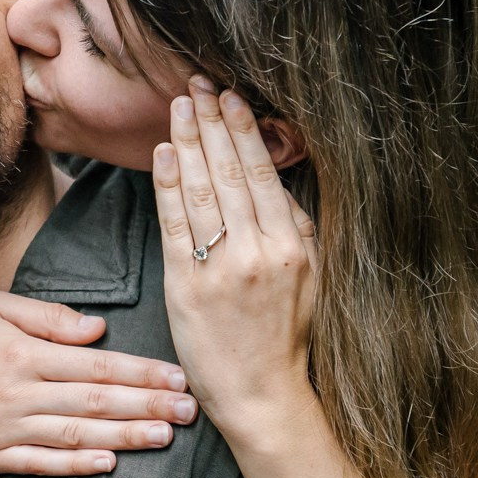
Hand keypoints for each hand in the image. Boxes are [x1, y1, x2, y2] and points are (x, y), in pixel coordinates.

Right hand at [0, 290, 198, 475]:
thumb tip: (100, 331)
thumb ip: (51, 318)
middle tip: (190, 412)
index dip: (141, 374)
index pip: (97, 365)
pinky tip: (108, 465)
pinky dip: (75, 466)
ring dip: (124, 438)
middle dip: (147, 407)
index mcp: (23, 352)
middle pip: (95, 403)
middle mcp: (17, 392)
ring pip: (75, 436)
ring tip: (163, 438)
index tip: (178, 379)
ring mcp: (2, 429)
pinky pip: (39, 464)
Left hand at [151, 78, 320, 437]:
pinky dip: (168, 185)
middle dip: (212, 122)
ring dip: (188, 142)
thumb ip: (300, 228)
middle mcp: (260, 251)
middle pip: (230, 173)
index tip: (231, 97)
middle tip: (197, 83)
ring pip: (202, 190)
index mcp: (294, 245)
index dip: (244, 131)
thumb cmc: (287, 337)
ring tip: (178, 106)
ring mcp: (222, 268)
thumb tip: (281, 180)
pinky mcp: (187, 285)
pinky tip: (163, 153)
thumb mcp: (314, 278)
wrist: (262, 394)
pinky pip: (176, 224)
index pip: (264, 174)